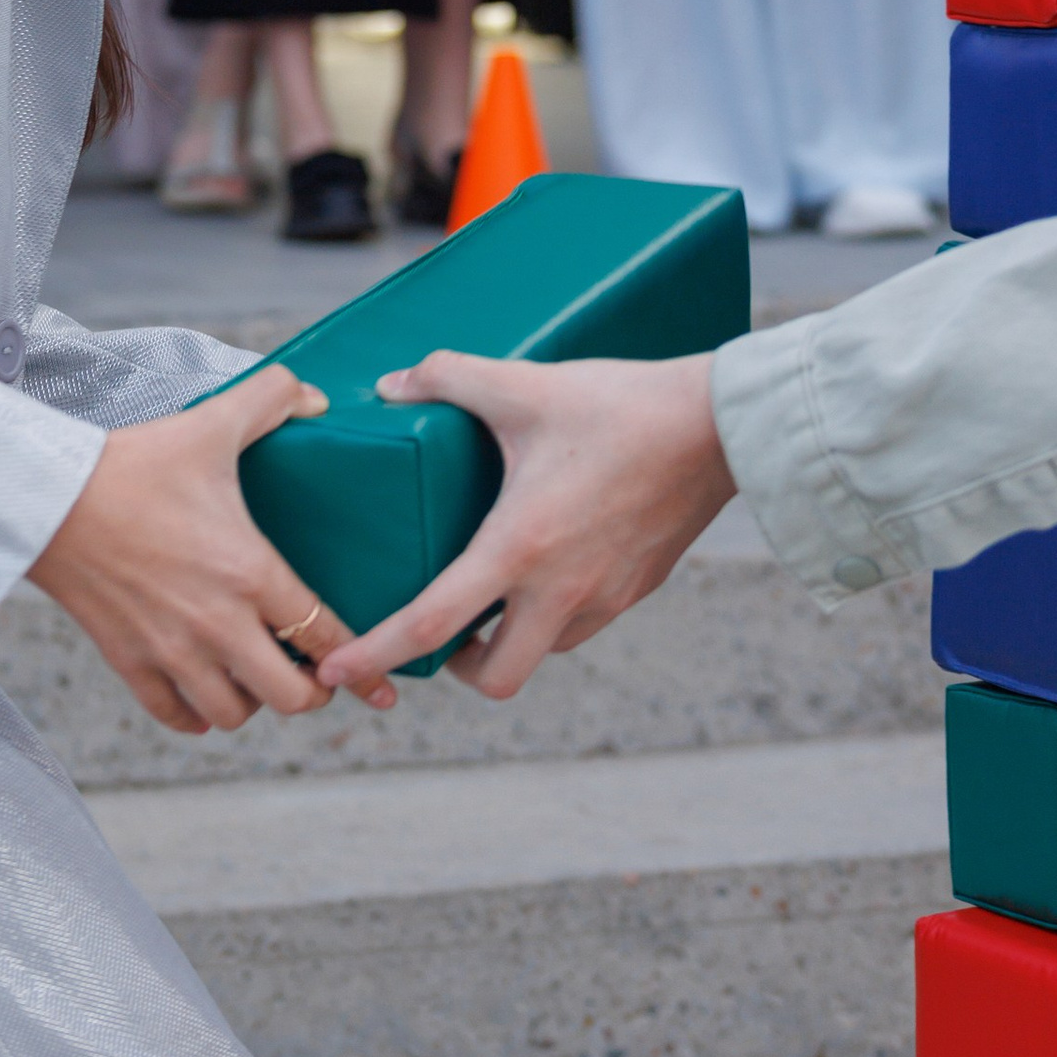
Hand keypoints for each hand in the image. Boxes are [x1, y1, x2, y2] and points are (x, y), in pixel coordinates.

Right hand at [28, 367, 360, 733]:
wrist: (47, 496)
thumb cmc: (131, 463)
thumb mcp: (209, 423)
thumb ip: (271, 399)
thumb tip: (315, 396)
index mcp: (250, 572)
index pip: (323, 634)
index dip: (357, 664)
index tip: (378, 685)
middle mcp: (218, 624)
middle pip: (290, 696)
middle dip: (313, 691)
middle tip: (315, 674)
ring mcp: (171, 650)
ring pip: (234, 714)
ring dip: (253, 702)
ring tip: (257, 678)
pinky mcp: (129, 661)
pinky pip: (175, 717)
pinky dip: (195, 716)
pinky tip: (204, 697)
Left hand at [312, 350, 736, 703]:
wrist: (722, 425)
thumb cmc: (621, 405)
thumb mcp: (525, 385)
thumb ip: (450, 378)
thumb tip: (392, 382)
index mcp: (519, 548)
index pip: (431, 623)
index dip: (374, 651)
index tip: (334, 669)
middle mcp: (561, 590)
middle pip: (495, 678)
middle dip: (457, 669)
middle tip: (440, 631)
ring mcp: (605, 596)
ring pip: (542, 653)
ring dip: (509, 640)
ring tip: (492, 594)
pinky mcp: (638, 588)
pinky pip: (582, 625)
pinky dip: (553, 615)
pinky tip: (550, 567)